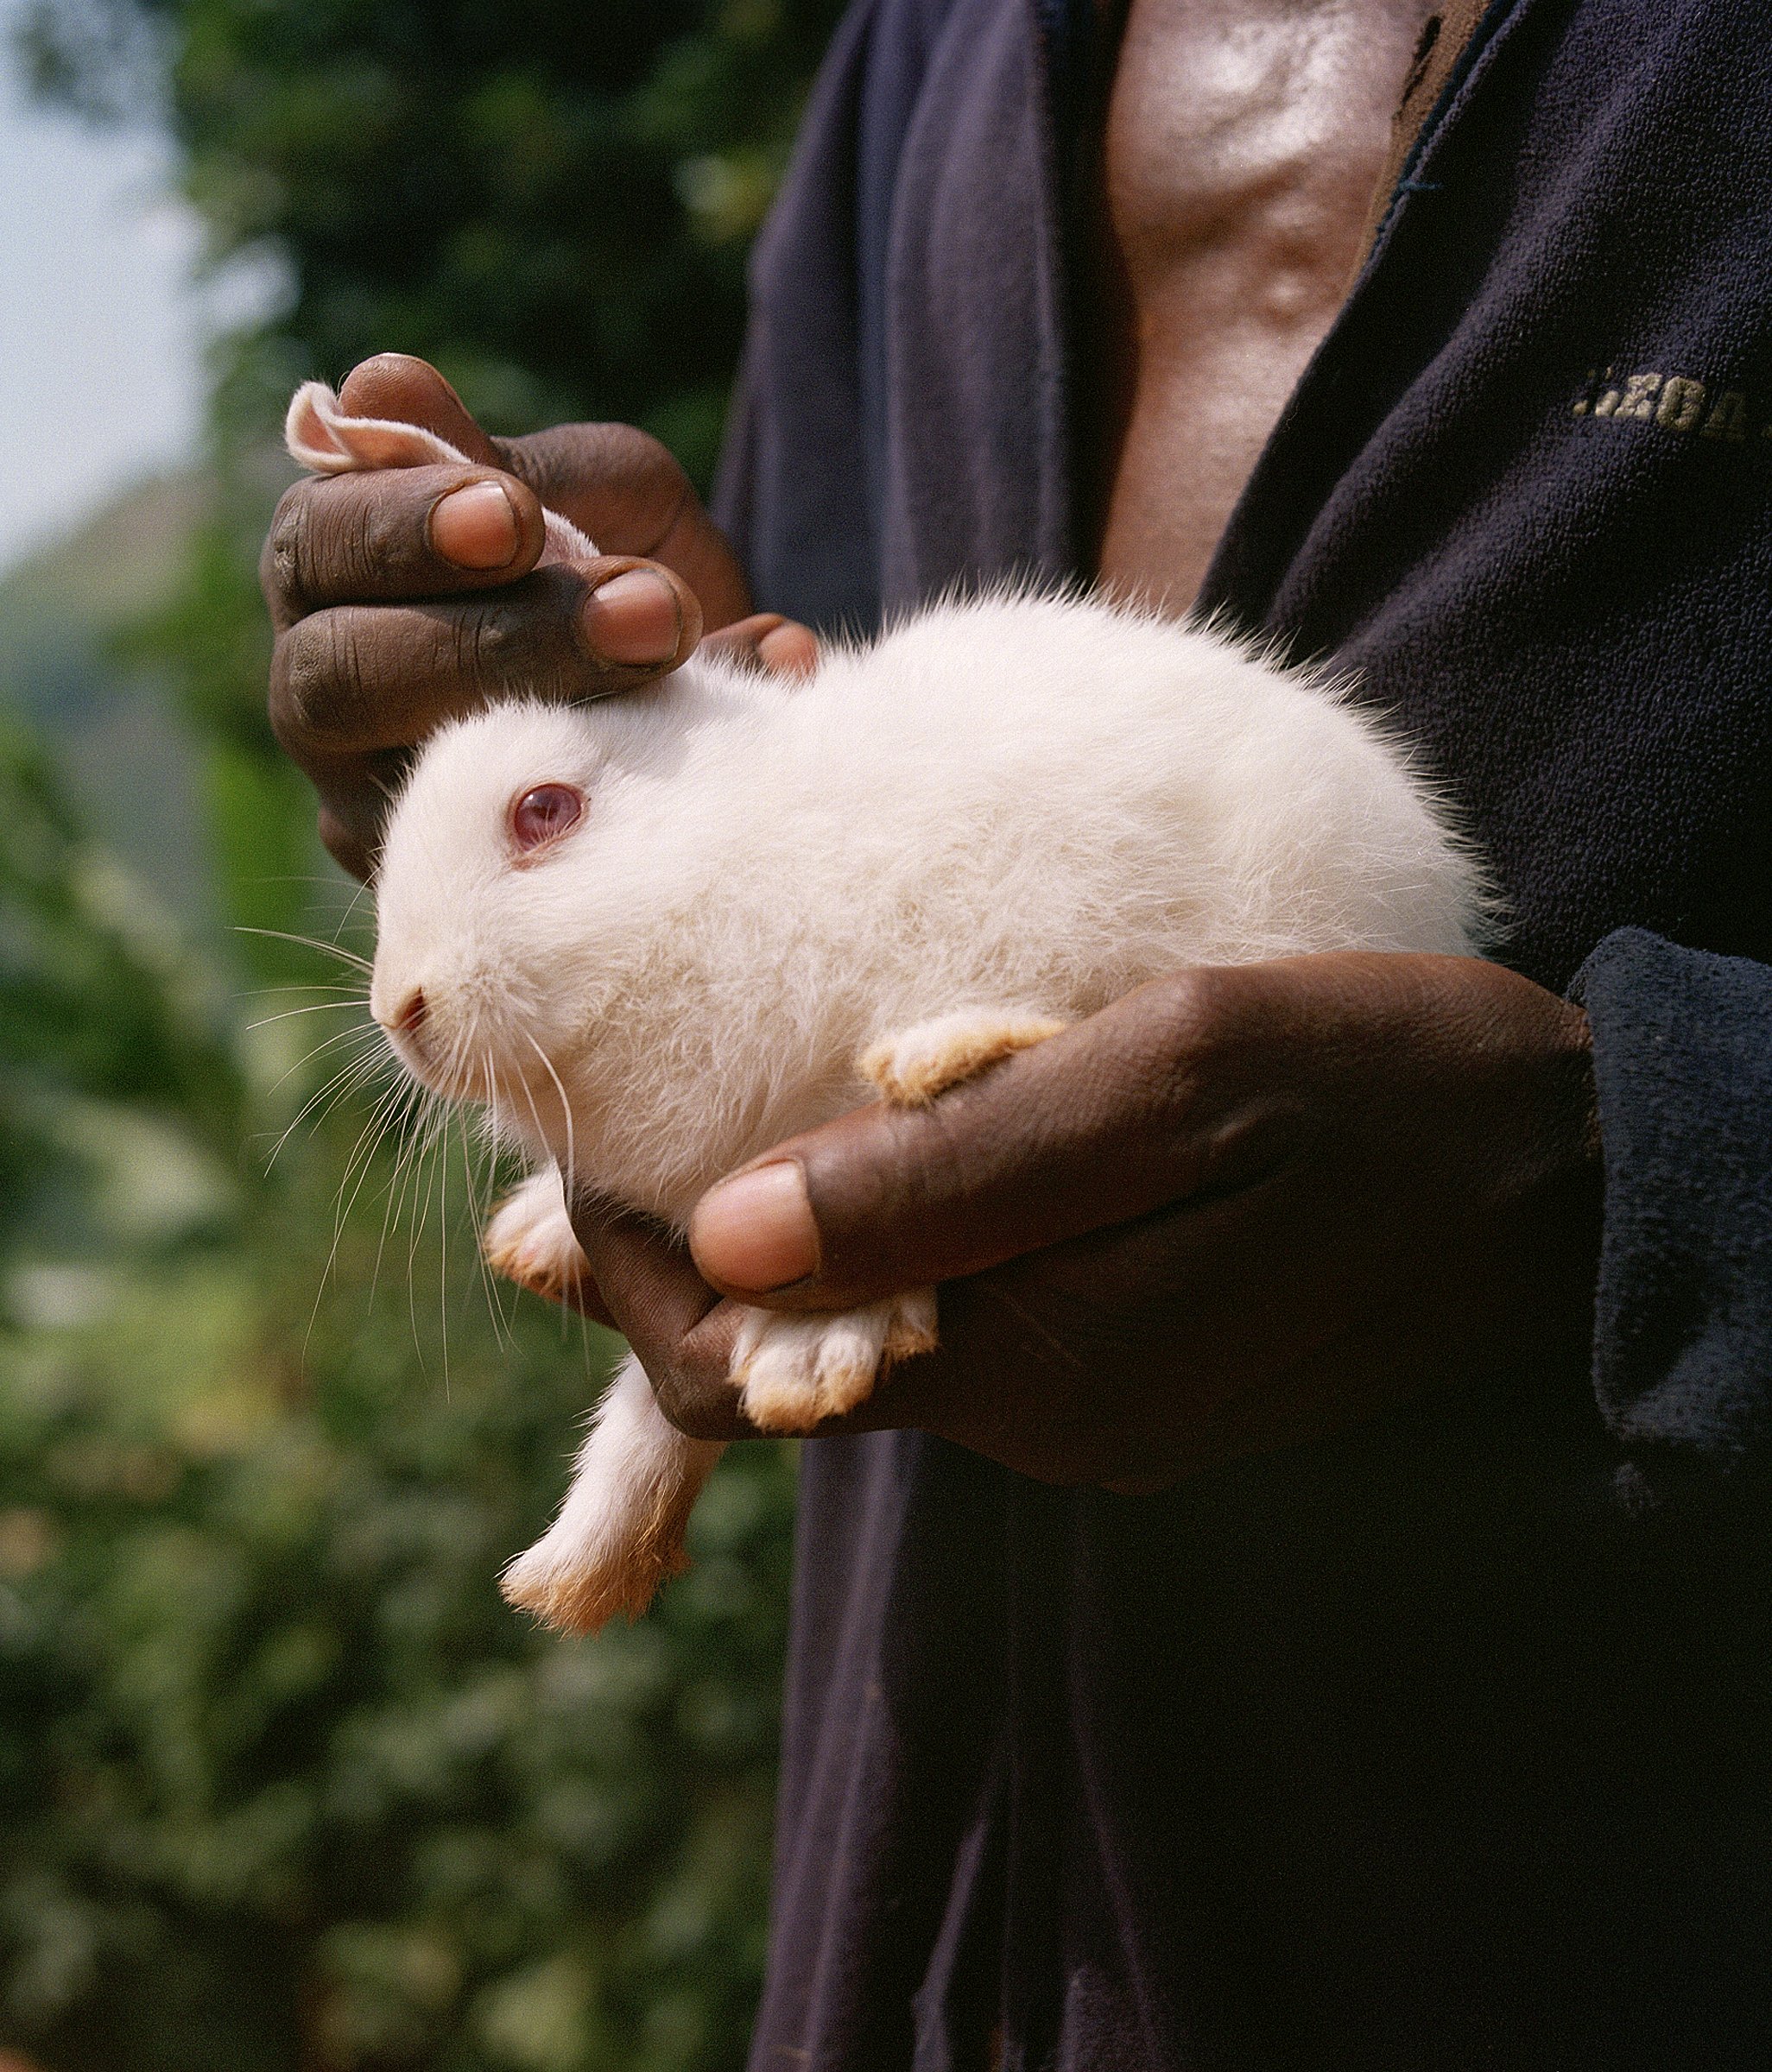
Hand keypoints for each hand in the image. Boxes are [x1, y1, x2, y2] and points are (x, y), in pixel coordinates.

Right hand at [263, 352, 816, 875]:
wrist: (709, 714)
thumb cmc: (623, 572)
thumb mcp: (604, 499)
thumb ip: (519, 456)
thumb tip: (384, 387)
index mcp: (333, 575)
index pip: (315, 548)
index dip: (400, 530)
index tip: (512, 517)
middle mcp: (325, 699)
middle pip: (334, 680)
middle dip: (490, 642)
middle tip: (640, 612)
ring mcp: (374, 816)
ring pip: (401, 795)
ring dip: (552, 738)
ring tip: (677, 678)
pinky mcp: (446, 906)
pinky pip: (499, 881)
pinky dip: (619, 820)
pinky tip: (718, 768)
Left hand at [567, 953, 1602, 1488]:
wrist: (1567, 1177)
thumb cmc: (1384, 1088)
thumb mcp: (1171, 1079)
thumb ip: (953, 1167)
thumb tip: (726, 1234)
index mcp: (1043, 1365)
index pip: (744, 1368)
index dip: (631, 1268)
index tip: (561, 1161)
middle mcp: (1051, 1424)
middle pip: (789, 1368)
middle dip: (682, 1261)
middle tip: (597, 1145)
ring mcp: (1097, 1410)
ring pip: (871, 1341)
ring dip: (783, 1248)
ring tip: (713, 1128)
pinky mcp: (1137, 1372)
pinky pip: (961, 1322)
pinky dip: (884, 1247)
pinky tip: (869, 1152)